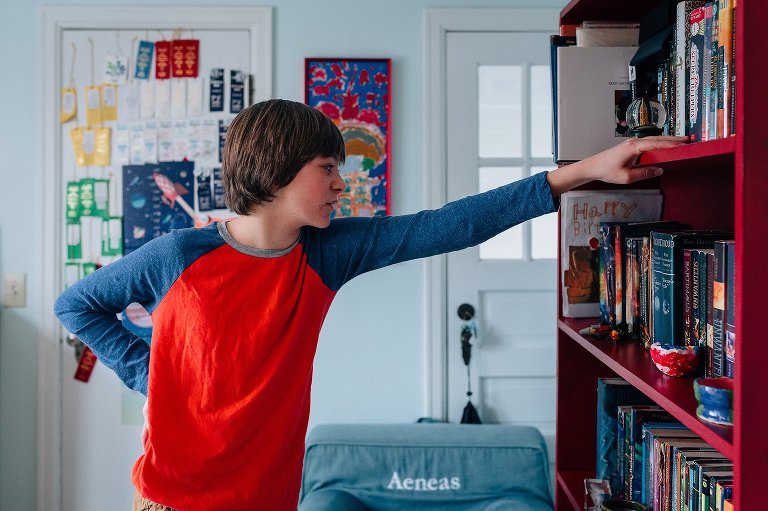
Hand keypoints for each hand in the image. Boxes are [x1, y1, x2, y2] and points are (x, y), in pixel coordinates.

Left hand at [546, 135, 688, 196]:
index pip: (657, 143)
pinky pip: (648, 144)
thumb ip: (644, 173)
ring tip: (681, 142)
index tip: (684, 143)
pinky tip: (665, 147)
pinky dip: (659, 144)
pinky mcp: (631, 146)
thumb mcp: (627, 177)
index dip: (671, 143)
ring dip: (667, 141)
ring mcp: (633, 143)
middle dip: (673, 139)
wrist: (592, 166)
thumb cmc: (606, 171)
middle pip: (657, 139)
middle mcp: (634, 142)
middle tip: (688, 140)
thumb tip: (659, 169)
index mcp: (634, 147)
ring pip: (653, 140)